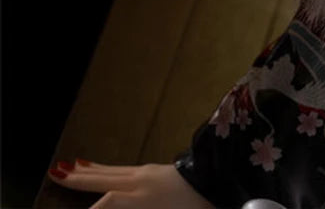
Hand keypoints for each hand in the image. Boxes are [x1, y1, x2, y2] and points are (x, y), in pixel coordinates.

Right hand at [47, 160, 213, 208]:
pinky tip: (99, 167)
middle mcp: (141, 182)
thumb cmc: (197, 207)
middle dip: (78, 180)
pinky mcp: (155, 169)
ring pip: (111, 171)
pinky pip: (122, 168)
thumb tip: (112, 203)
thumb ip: (132, 208)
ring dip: (89, 171)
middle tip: (55, 174)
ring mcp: (148, 173)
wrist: (222, 179)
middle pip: (104, 180)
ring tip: (69, 167)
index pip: (107, 204)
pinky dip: (105, 168)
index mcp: (145, 199)